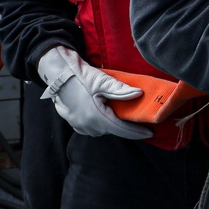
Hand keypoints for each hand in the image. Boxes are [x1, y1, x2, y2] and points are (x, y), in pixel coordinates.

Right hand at [37, 45, 151, 139]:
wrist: (58, 76)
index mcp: (96, 116)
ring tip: (123, 119)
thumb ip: (121, 90)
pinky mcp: (73, 122)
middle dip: (125, 128)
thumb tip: (139, 94)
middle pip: (112, 131)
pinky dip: (101, 125)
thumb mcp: (103, 82)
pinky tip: (105, 116)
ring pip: (101, 131)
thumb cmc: (81, 78)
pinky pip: (91, 129)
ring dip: (112, 126)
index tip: (149, 133)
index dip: (136, 132)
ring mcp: (78, 125)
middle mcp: (87, 125)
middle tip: (139, 123)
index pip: (121, 129)